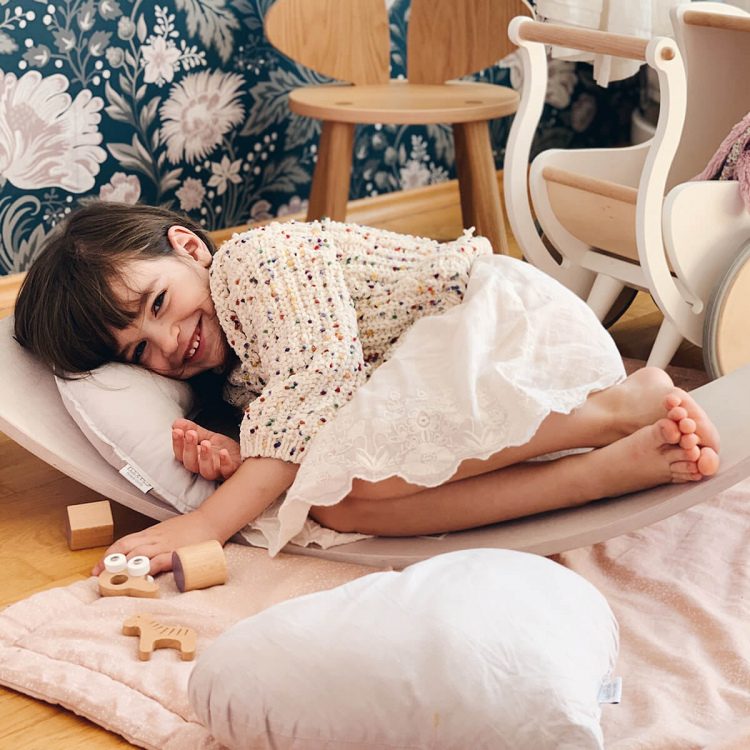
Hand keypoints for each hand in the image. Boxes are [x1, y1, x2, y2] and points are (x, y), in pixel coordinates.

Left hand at [92, 510, 220, 576]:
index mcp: (150, 534)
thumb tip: (137, 558)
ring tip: (114, 580)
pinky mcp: (178, 552)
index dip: (107, 556)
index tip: (96, 570)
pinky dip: (150, 567)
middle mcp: (154, 539)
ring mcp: (166, 545)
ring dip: (125, 567)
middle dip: (110, 563)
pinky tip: (142, 576)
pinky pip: (161, 560)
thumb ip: (153, 543)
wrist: (210, 521)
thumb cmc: (189, 529)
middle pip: (126, 548)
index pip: (123, 543)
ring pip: (139, 554)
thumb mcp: (165, 533)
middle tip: (99, 577)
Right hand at [172, 418, 241, 480]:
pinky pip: (227, 471)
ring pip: (206, 471)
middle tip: (190, 434)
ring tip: (206, 443)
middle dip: (189, 448)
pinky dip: (225, 463)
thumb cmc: (226, 449)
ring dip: (204, 457)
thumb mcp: (209, 437)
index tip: (176, 430)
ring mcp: (219, 471)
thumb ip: (194, 430)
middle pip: (191, 463)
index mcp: (196, 458)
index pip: (181, 453)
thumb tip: (177, 423)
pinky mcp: (233, 472)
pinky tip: (224, 452)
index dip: (177, 443)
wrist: (248, 455)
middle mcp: (205, 467)